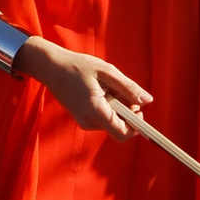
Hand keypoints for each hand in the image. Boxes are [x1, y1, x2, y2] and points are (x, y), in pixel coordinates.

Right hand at [20, 40, 152, 139]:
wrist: (52, 67)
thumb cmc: (79, 66)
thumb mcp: (107, 72)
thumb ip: (128, 88)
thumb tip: (147, 101)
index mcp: (95, 110)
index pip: (121, 133)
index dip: (136, 126)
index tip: (139, 110)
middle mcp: (89, 121)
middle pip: (119, 127)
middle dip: (127, 112)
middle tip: (120, 90)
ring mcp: (84, 122)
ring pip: (112, 122)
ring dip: (117, 108)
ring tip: (107, 87)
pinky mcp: (82, 120)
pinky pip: (103, 119)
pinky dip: (109, 108)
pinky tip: (101, 91)